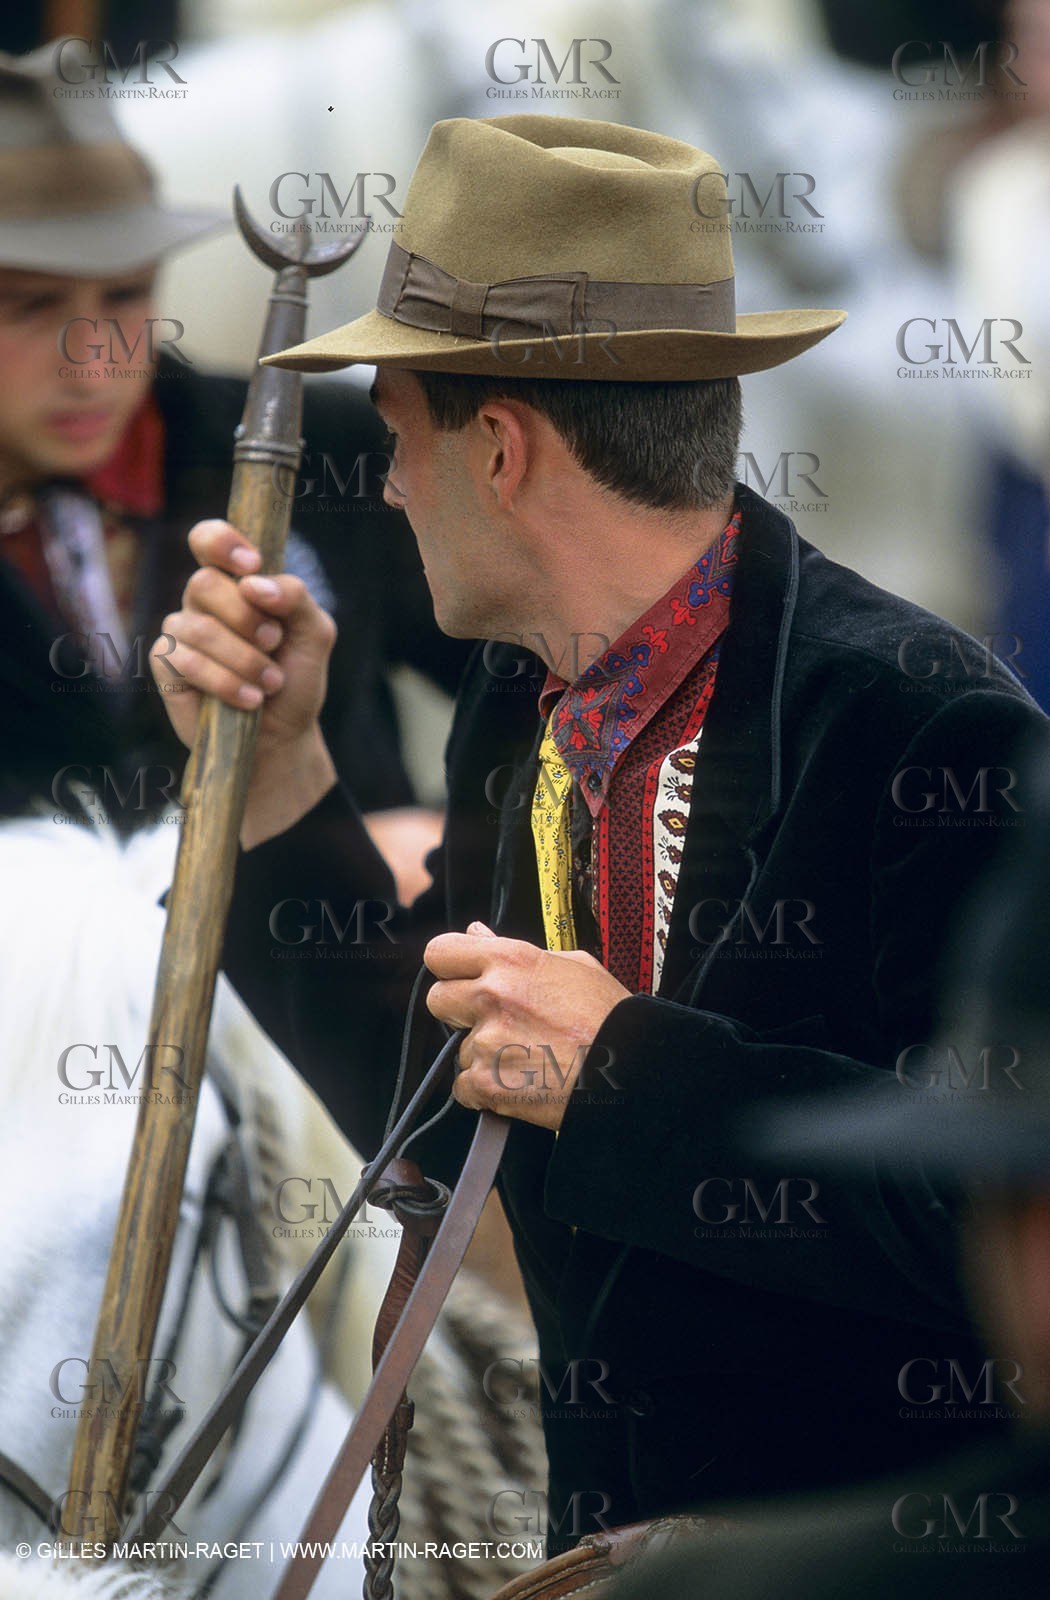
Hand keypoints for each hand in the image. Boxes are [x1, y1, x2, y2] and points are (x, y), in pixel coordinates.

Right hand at [150, 519, 337, 845]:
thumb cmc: (296, 679)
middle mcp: (204, 602)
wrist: (282, 736)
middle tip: (273, 642)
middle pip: (205, 583)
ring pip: (198, 627)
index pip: (209, 539)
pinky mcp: (166, 666)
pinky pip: (185, 661)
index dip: (221, 542)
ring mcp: (181, 632)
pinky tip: (250, 699)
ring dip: (244, 658)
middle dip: (246, 617)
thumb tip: (255, 584)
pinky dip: (225, 682)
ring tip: (271, 682)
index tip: (251, 564)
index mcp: (237, 582)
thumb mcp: (315, 634)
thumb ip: (296, 597)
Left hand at [424, 923, 628, 1129]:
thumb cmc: (610, 1017)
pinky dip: (486, 1091)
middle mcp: (492, 995)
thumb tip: (478, 933)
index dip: (449, 967)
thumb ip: (516, 950)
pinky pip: (465, 1087)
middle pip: (437, 1000)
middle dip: (458, 1012)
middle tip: (494, 1022)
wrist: (631, 1071)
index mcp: (510, 960)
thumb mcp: (573, 965)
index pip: (440, 952)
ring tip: (526, 1058)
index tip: (462, 979)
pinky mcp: (487, 1083)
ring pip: (459, 1049)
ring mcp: (486, 1041)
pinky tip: (520, 1083)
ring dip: (484, 1056)